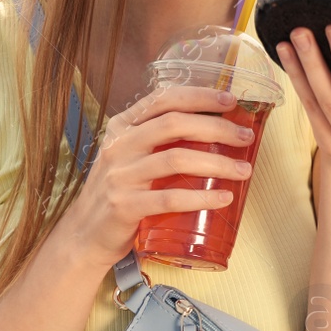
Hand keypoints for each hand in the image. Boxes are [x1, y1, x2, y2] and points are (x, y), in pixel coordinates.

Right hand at [60, 85, 255, 266]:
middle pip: (174, 124)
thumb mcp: (131, 156)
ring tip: (244, 170)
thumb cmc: (121, 191)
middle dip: (217, 127)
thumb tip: (215, 127)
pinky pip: (170, 198)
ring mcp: (120, 176)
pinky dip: (202, 198)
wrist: (85, 234)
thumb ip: (160, 140)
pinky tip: (224, 198)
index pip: (163, 99)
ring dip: (218, 163)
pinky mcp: (124, 206)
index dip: (199, 96)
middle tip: (246, 136)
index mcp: (122, 126)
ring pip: (177, 160)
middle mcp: (119, 146)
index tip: (230, 100)